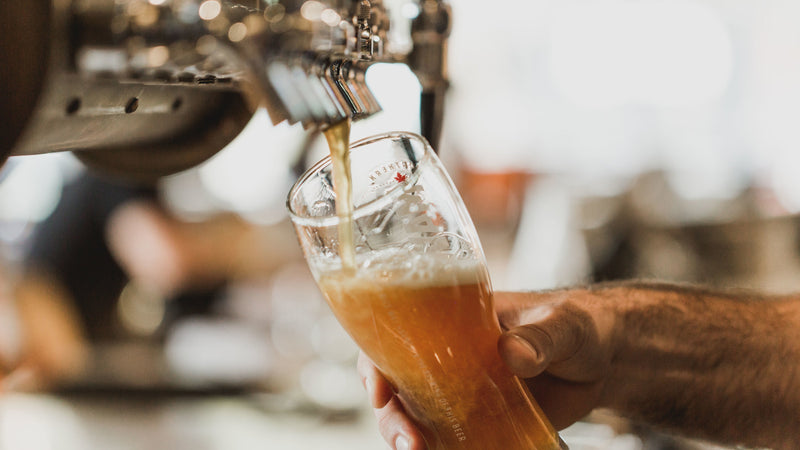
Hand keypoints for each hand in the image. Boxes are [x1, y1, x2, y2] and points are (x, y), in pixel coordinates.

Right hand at [357, 290, 617, 449]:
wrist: (604, 359)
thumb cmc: (577, 325)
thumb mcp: (562, 324)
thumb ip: (539, 336)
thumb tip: (511, 352)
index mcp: (454, 321)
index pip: (398, 335)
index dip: (376, 360)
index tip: (379, 388)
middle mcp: (448, 357)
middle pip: (398, 386)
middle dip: (392, 415)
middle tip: (410, 439)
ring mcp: (462, 392)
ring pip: (416, 416)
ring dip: (409, 437)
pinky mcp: (482, 421)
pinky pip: (450, 438)